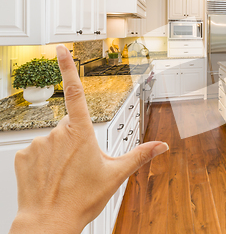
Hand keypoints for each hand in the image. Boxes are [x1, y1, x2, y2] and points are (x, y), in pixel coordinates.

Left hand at [9, 45, 168, 233]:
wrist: (48, 222)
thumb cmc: (81, 199)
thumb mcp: (116, 175)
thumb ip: (140, 155)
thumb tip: (162, 146)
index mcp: (81, 133)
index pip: (76, 92)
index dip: (68, 67)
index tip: (61, 49)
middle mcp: (57, 134)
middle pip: (71, 127)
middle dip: (77, 141)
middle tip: (82, 165)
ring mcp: (38, 144)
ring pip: (54, 140)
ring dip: (60, 152)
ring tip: (66, 175)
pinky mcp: (23, 156)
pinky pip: (37, 151)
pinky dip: (44, 161)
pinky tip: (50, 177)